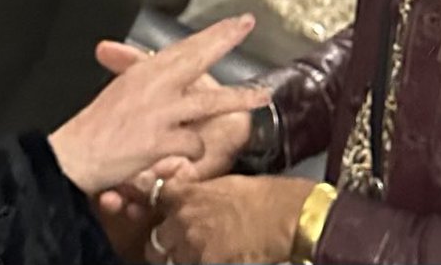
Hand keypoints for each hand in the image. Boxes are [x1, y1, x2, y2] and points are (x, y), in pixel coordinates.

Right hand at [48, 15, 268, 194]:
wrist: (75, 154)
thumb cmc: (96, 126)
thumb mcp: (121, 89)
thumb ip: (141, 73)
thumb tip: (156, 61)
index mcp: (146, 71)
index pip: (185, 46)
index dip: (213, 32)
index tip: (235, 21)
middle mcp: (154, 85)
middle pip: (196, 56)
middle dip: (224, 40)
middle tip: (246, 25)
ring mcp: (159, 112)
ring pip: (208, 101)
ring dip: (237, 98)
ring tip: (260, 96)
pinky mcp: (160, 141)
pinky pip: (192, 143)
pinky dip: (194, 151)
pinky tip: (189, 156)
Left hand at [147, 175, 314, 263]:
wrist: (283, 216)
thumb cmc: (261, 196)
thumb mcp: (224, 184)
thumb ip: (200, 192)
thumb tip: (191, 199)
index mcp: (187, 194)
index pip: (156, 199)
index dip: (160, 208)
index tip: (165, 213)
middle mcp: (183, 220)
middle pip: (156, 239)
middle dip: (165, 242)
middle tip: (180, 244)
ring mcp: (192, 247)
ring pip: (169, 260)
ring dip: (178, 259)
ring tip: (197, 255)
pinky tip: (214, 260)